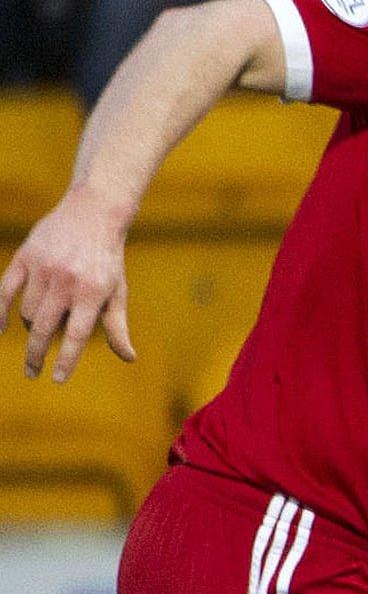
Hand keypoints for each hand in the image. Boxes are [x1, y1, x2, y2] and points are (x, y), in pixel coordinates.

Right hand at [1, 186, 136, 381]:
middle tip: (32, 372)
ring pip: (27, 312)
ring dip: (31, 326)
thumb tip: (129, 358)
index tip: (56, 380)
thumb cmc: (107, 259)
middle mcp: (66, 282)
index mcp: (92, 292)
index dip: (65, 360)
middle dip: (37, 355)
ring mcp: (43, 269)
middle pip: (44, 328)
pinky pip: (4, 291)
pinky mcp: (25, 258)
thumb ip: (117, 326)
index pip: (75, 335)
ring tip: (41, 328)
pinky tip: (0, 329)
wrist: (93, 213)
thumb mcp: (117, 291)